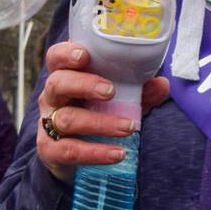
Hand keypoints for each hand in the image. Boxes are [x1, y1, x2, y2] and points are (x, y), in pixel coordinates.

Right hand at [35, 41, 169, 184]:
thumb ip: (139, 91)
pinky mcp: (51, 151)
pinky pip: (70, 150)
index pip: (56, 57)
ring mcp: (48, 123)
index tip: (84, 55)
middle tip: (110, 91)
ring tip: (129, 127)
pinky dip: (96, 152)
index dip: (66, 53)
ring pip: (67, 119)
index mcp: (66, 75)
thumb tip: (162, 84)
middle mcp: (52, 97)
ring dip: (101, 123)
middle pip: (57, 83)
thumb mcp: (119, 99)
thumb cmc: (97, 113)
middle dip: (84, 84)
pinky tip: (117, 153)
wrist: (76, 156)